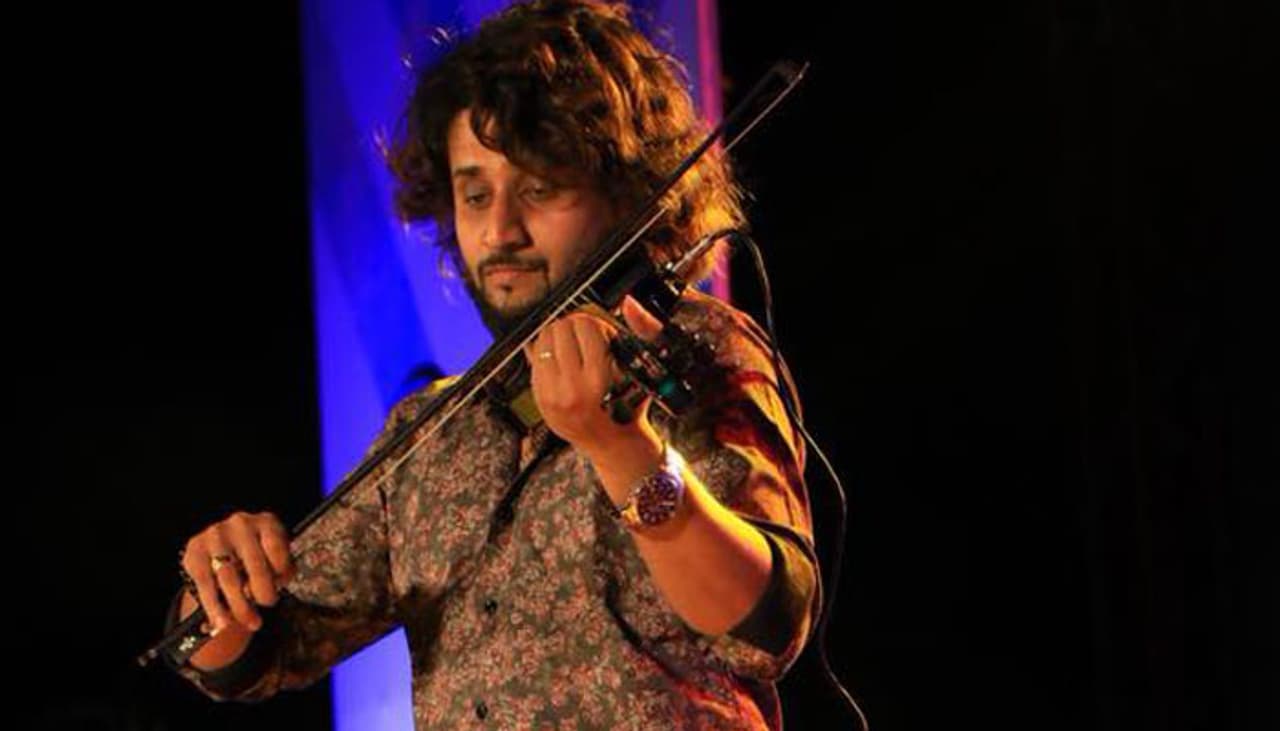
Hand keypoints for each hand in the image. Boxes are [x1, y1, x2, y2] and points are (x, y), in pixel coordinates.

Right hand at [180, 511, 293, 635]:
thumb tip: (269, 592)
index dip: (281, 570)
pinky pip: (205, 585)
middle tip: (268, 606)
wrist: (225, 549)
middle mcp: (240, 524)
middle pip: (254, 563)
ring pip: (228, 577)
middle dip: (262, 591)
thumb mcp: (275, 556)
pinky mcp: (194, 552)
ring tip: (251, 623)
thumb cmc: (260, 556)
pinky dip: (215, 608)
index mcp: (266, 523)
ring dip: (240, 606)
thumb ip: (280, 571)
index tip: (282, 586)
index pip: (276, 546)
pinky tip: (222, 624)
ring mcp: (215, 536)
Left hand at [522, 295, 664, 462]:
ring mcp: (550, 393)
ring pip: (544, 338)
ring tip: (572, 345)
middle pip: (562, 328)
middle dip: (575, 325)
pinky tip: (560, 357)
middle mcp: (570, 388)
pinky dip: (546, 349)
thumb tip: (629, 304)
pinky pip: (534, 355)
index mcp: (596, 381)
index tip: (602, 332)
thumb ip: (637, 339)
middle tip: (585, 335)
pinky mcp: (538, 396)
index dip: (596, 323)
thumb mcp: (639, 376)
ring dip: (558, 334)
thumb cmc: (627, 411)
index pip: (586, 327)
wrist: (609, 444)